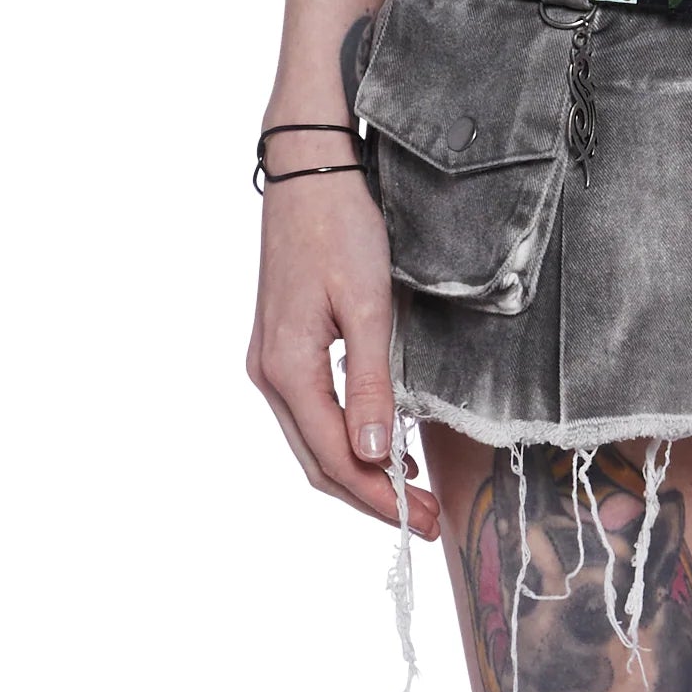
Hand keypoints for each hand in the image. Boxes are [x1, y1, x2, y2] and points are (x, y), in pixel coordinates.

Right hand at [247, 161, 441, 541]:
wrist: (310, 170)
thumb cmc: (340, 227)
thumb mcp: (365, 304)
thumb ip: (370, 381)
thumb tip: (372, 455)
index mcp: (286, 369)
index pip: (335, 457)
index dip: (378, 496)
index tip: (419, 520)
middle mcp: (269, 374)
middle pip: (318, 460)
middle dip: (369, 496)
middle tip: (421, 521)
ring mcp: (270, 361)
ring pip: (312, 439)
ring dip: (357, 471)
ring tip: (406, 492)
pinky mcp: (282, 345)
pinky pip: (311, 411)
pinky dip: (343, 437)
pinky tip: (376, 442)